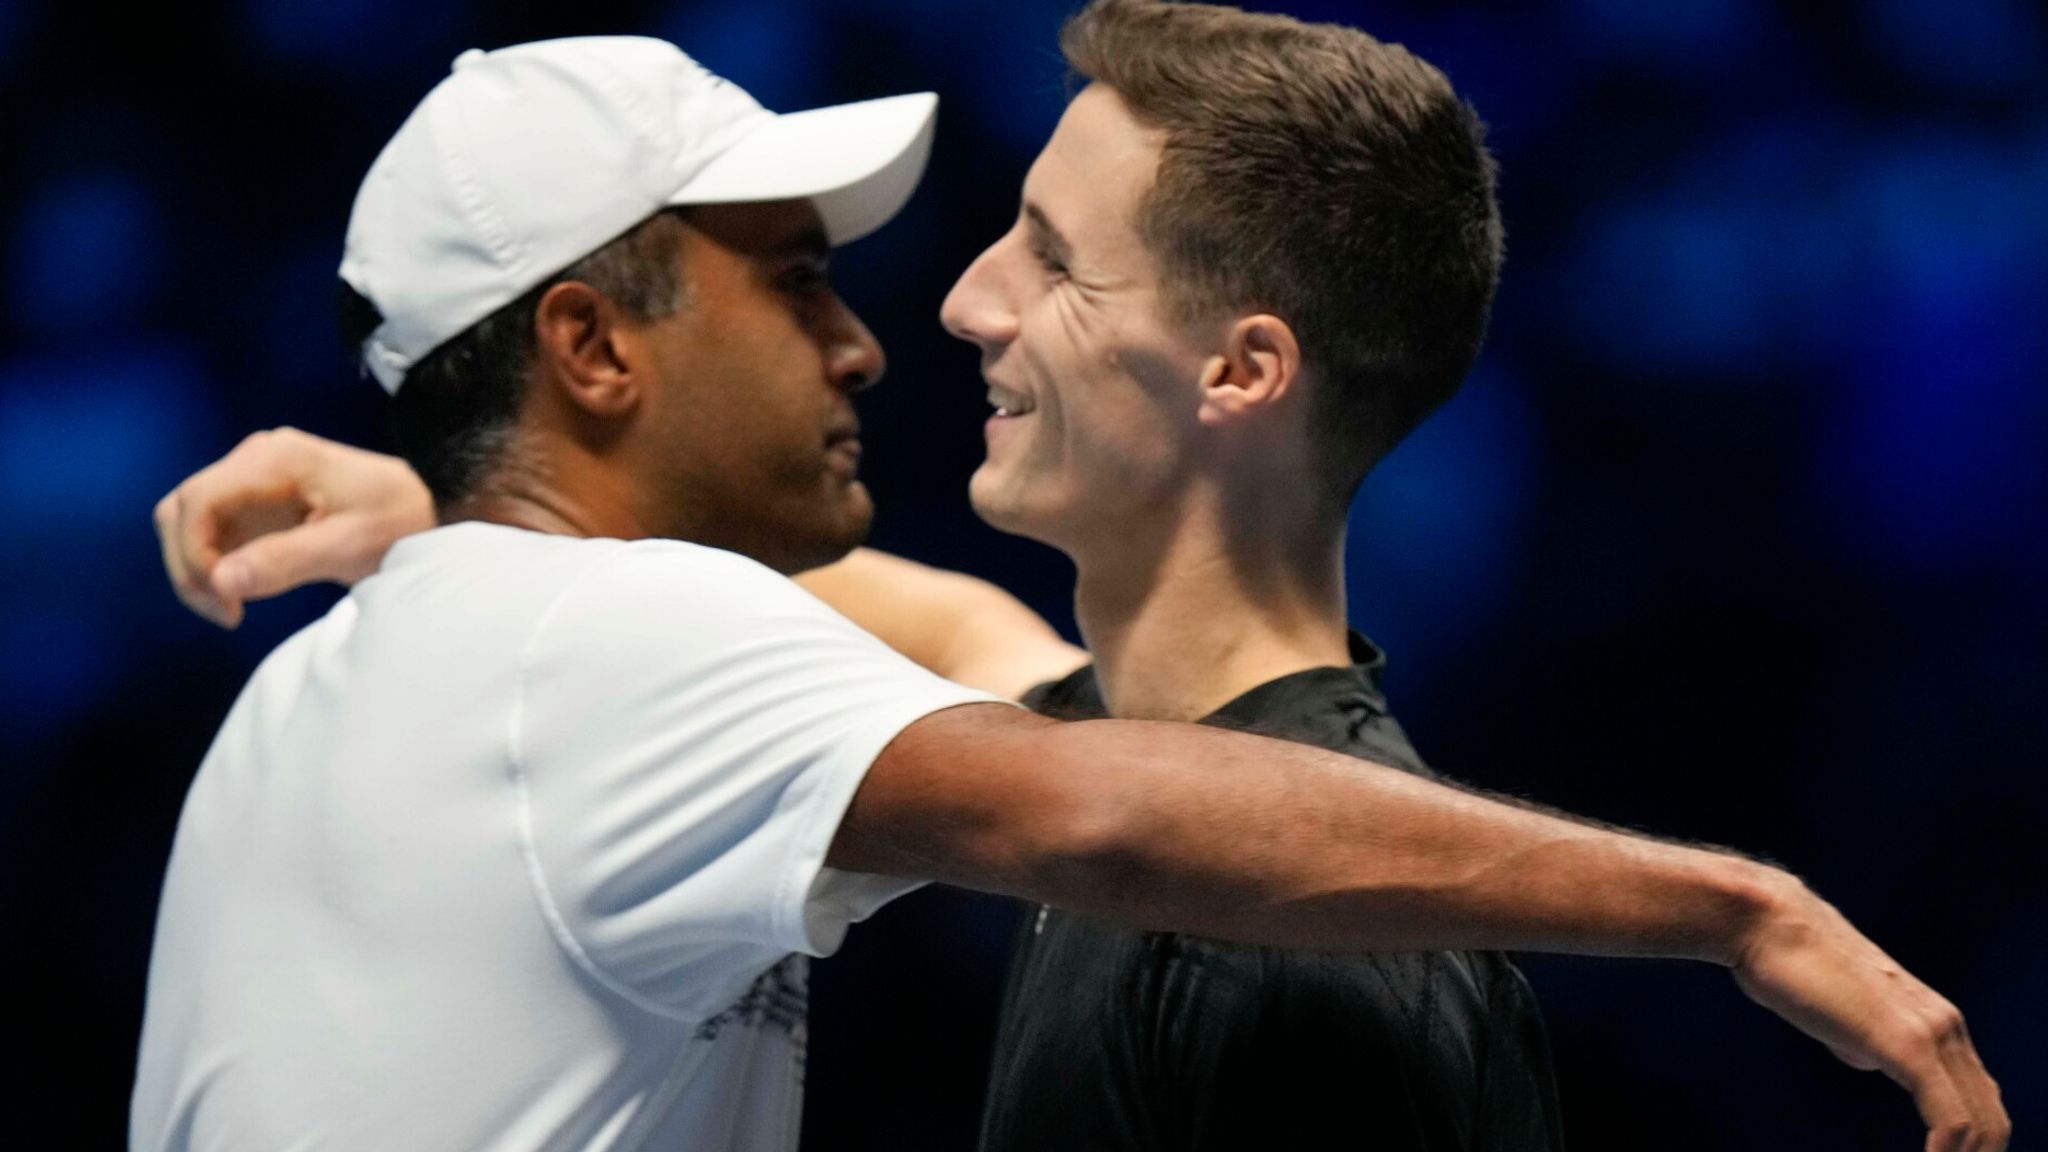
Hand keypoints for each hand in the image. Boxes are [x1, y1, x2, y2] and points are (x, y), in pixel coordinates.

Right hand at [153, 428, 434, 627]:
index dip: (193, 552)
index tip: (222, 597)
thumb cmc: (396, 521)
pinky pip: (212, 531)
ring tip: (231, 608)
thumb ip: (284, 561)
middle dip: (189, 564)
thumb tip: (220, 580)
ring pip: (188, 521)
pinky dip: (214, 564)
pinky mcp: (255, 501)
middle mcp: (254, 458)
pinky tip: (242, 593)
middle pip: (182, 508)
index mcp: (275, 458)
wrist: (425, 508)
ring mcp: (251, 478)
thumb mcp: (348, 546)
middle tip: (225, 612)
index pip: (199, 499)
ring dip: (196, 566)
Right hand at [1732, 873, 2007, 1151]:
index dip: (1973, 1144)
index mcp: (1935, 1020)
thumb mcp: (1840, 1014)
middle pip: (1993, 1118)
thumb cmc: (1792, 964)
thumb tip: (1867, 1059)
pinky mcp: (1907, 1043)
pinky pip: (1950, 1119)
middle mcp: (1947, 1026)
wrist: (1770, 924)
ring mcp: (1932, 1033)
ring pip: (1981, 1123)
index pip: (1978, 1099)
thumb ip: (1864, 1039)